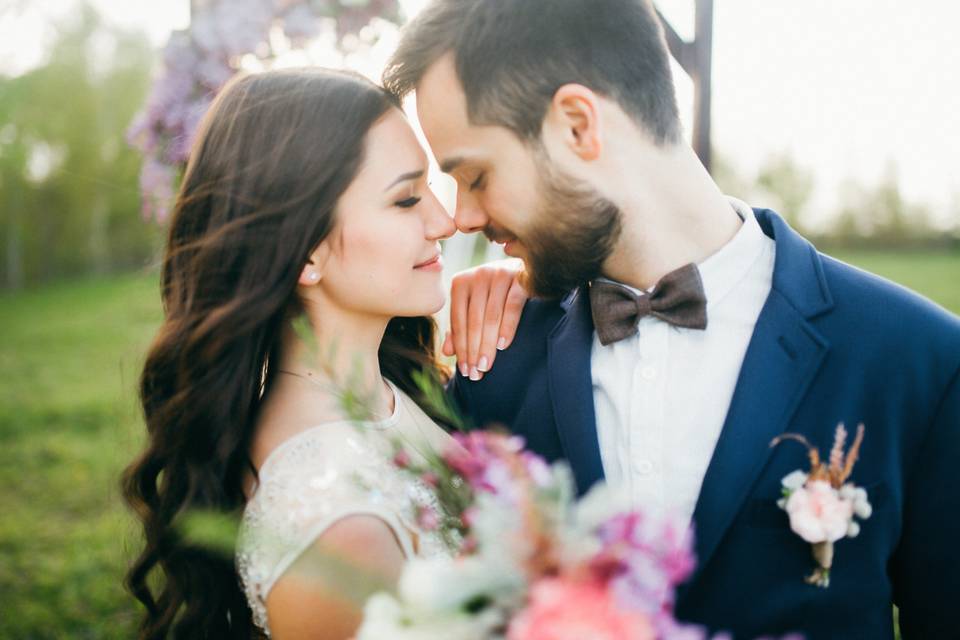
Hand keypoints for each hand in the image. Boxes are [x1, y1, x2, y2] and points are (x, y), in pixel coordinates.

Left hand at [443, 258, 527, 380]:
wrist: (529, 270)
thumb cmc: (497, 294)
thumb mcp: (476, 308)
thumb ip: (461, 327)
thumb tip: (446, 352)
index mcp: (461, 282)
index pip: (458, 320)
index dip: (460, 348)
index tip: (464, 371)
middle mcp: (478, 275)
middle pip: (473, 320)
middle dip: (473, 350)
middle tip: (475, 374)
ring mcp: (499, 274)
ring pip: (490, 316)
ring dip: (487, 344)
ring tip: (486, 366)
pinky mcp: (520, 278)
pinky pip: (512, 306)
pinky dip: (507, 327)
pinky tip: (502, 345)